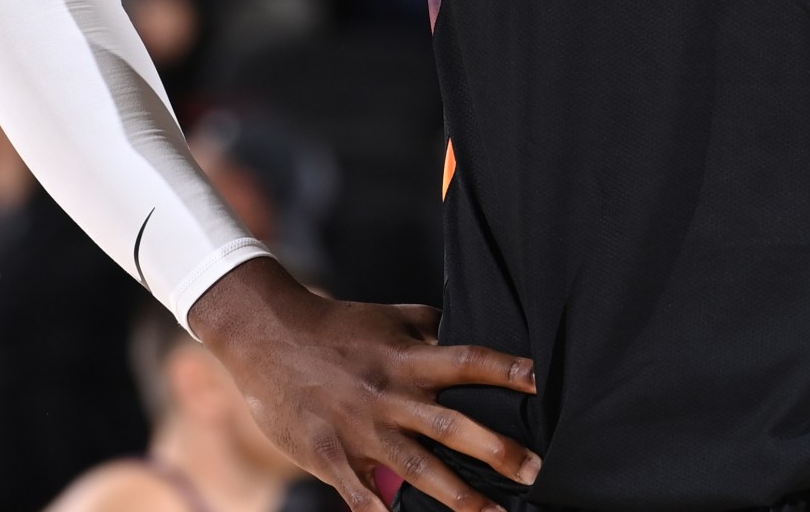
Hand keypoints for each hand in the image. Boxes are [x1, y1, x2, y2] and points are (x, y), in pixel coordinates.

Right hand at [191, 257, 540, 511]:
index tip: (540, 382)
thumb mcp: (390, 317)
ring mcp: (361, 430)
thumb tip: (471, 333)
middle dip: (496, 450)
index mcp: (407, 358)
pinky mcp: (330, 455)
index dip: (505, 370)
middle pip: (450, 426)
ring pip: (418, 469)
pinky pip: (361, 494)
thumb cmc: (338, 326)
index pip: (467, 361)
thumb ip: (432, 329)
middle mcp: (390, 395)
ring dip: (459, 495)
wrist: (269, 338)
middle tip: (535, 471)